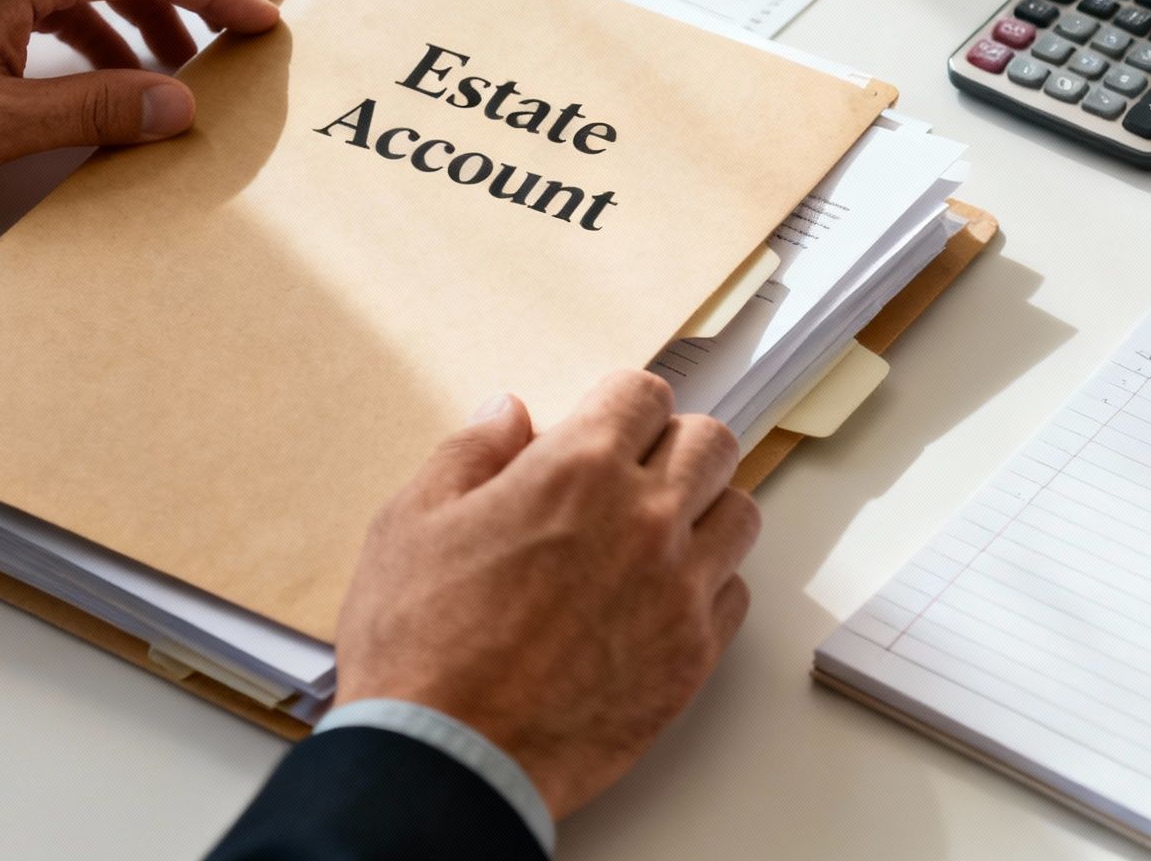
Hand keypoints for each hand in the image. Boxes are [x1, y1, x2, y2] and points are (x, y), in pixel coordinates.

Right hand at [331, 371, 759, 817]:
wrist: (447, 758)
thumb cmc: (418, 644)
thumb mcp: (411, 521)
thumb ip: (470, 453)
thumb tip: (509, 414)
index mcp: (578, 469)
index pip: (646, 393)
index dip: (621, 405)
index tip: (603, 427)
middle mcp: (645, 518)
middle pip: (711, 442)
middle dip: (673, 446)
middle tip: (634, 475)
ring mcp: (678, 588)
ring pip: (739, 513)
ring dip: (703, 511)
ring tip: (654, 535)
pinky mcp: (693, 655)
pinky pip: (735, 593)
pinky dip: (707, 586)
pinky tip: (658, 599)